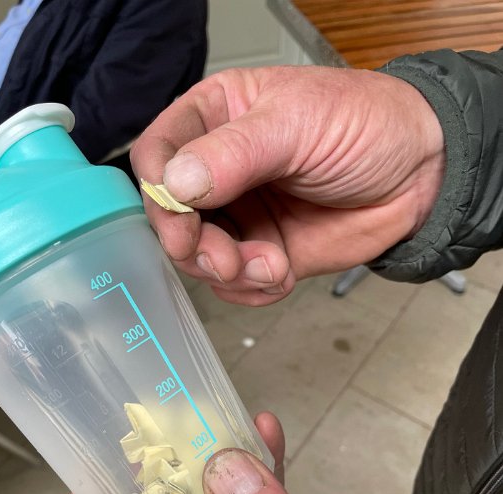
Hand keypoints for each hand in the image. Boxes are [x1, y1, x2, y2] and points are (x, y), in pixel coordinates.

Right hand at [131, 65, 444, 305]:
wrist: (421, 173)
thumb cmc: (366, 125)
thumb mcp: (297, 124)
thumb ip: (234, 153)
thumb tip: (175, 184)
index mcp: (216, 119)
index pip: (157, 154)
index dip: (158, 191)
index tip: (182, 217)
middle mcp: (219, 171)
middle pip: (170, 217)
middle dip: (193, 245)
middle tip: (225, 259)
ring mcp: (240, 216)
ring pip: (198, 257)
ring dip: (227, 273)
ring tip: (269, 265)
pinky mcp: (264, 252)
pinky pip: (234, 285)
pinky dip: (251, 290)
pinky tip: (281, 275)